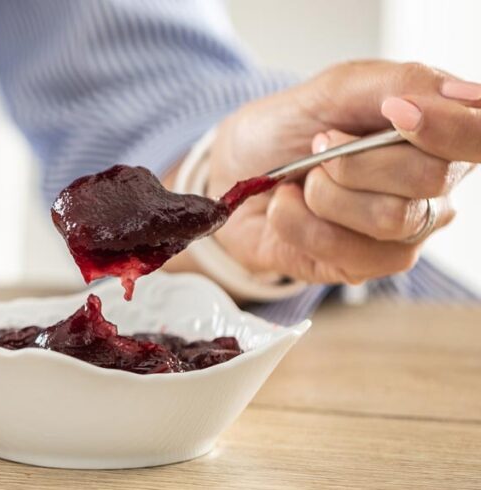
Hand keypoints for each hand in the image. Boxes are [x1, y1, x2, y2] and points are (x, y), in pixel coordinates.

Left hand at [207, 60, 476, 284]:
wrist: (233, 170)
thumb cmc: (289, 127)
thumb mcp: (335, 87)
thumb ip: (398, 84)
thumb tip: (455, 96)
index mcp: (440, 131)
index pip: (479, 136)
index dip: (450, 129)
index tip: (396, 114)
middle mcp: (434, 186)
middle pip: (430, 179)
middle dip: (355, 160)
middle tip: (318, 146)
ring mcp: (404, 231)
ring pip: (390, 219)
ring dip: (324, 193)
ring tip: (302, 179)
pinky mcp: (365, 265)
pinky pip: (344, 250)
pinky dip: (299, 222)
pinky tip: (288, 207)